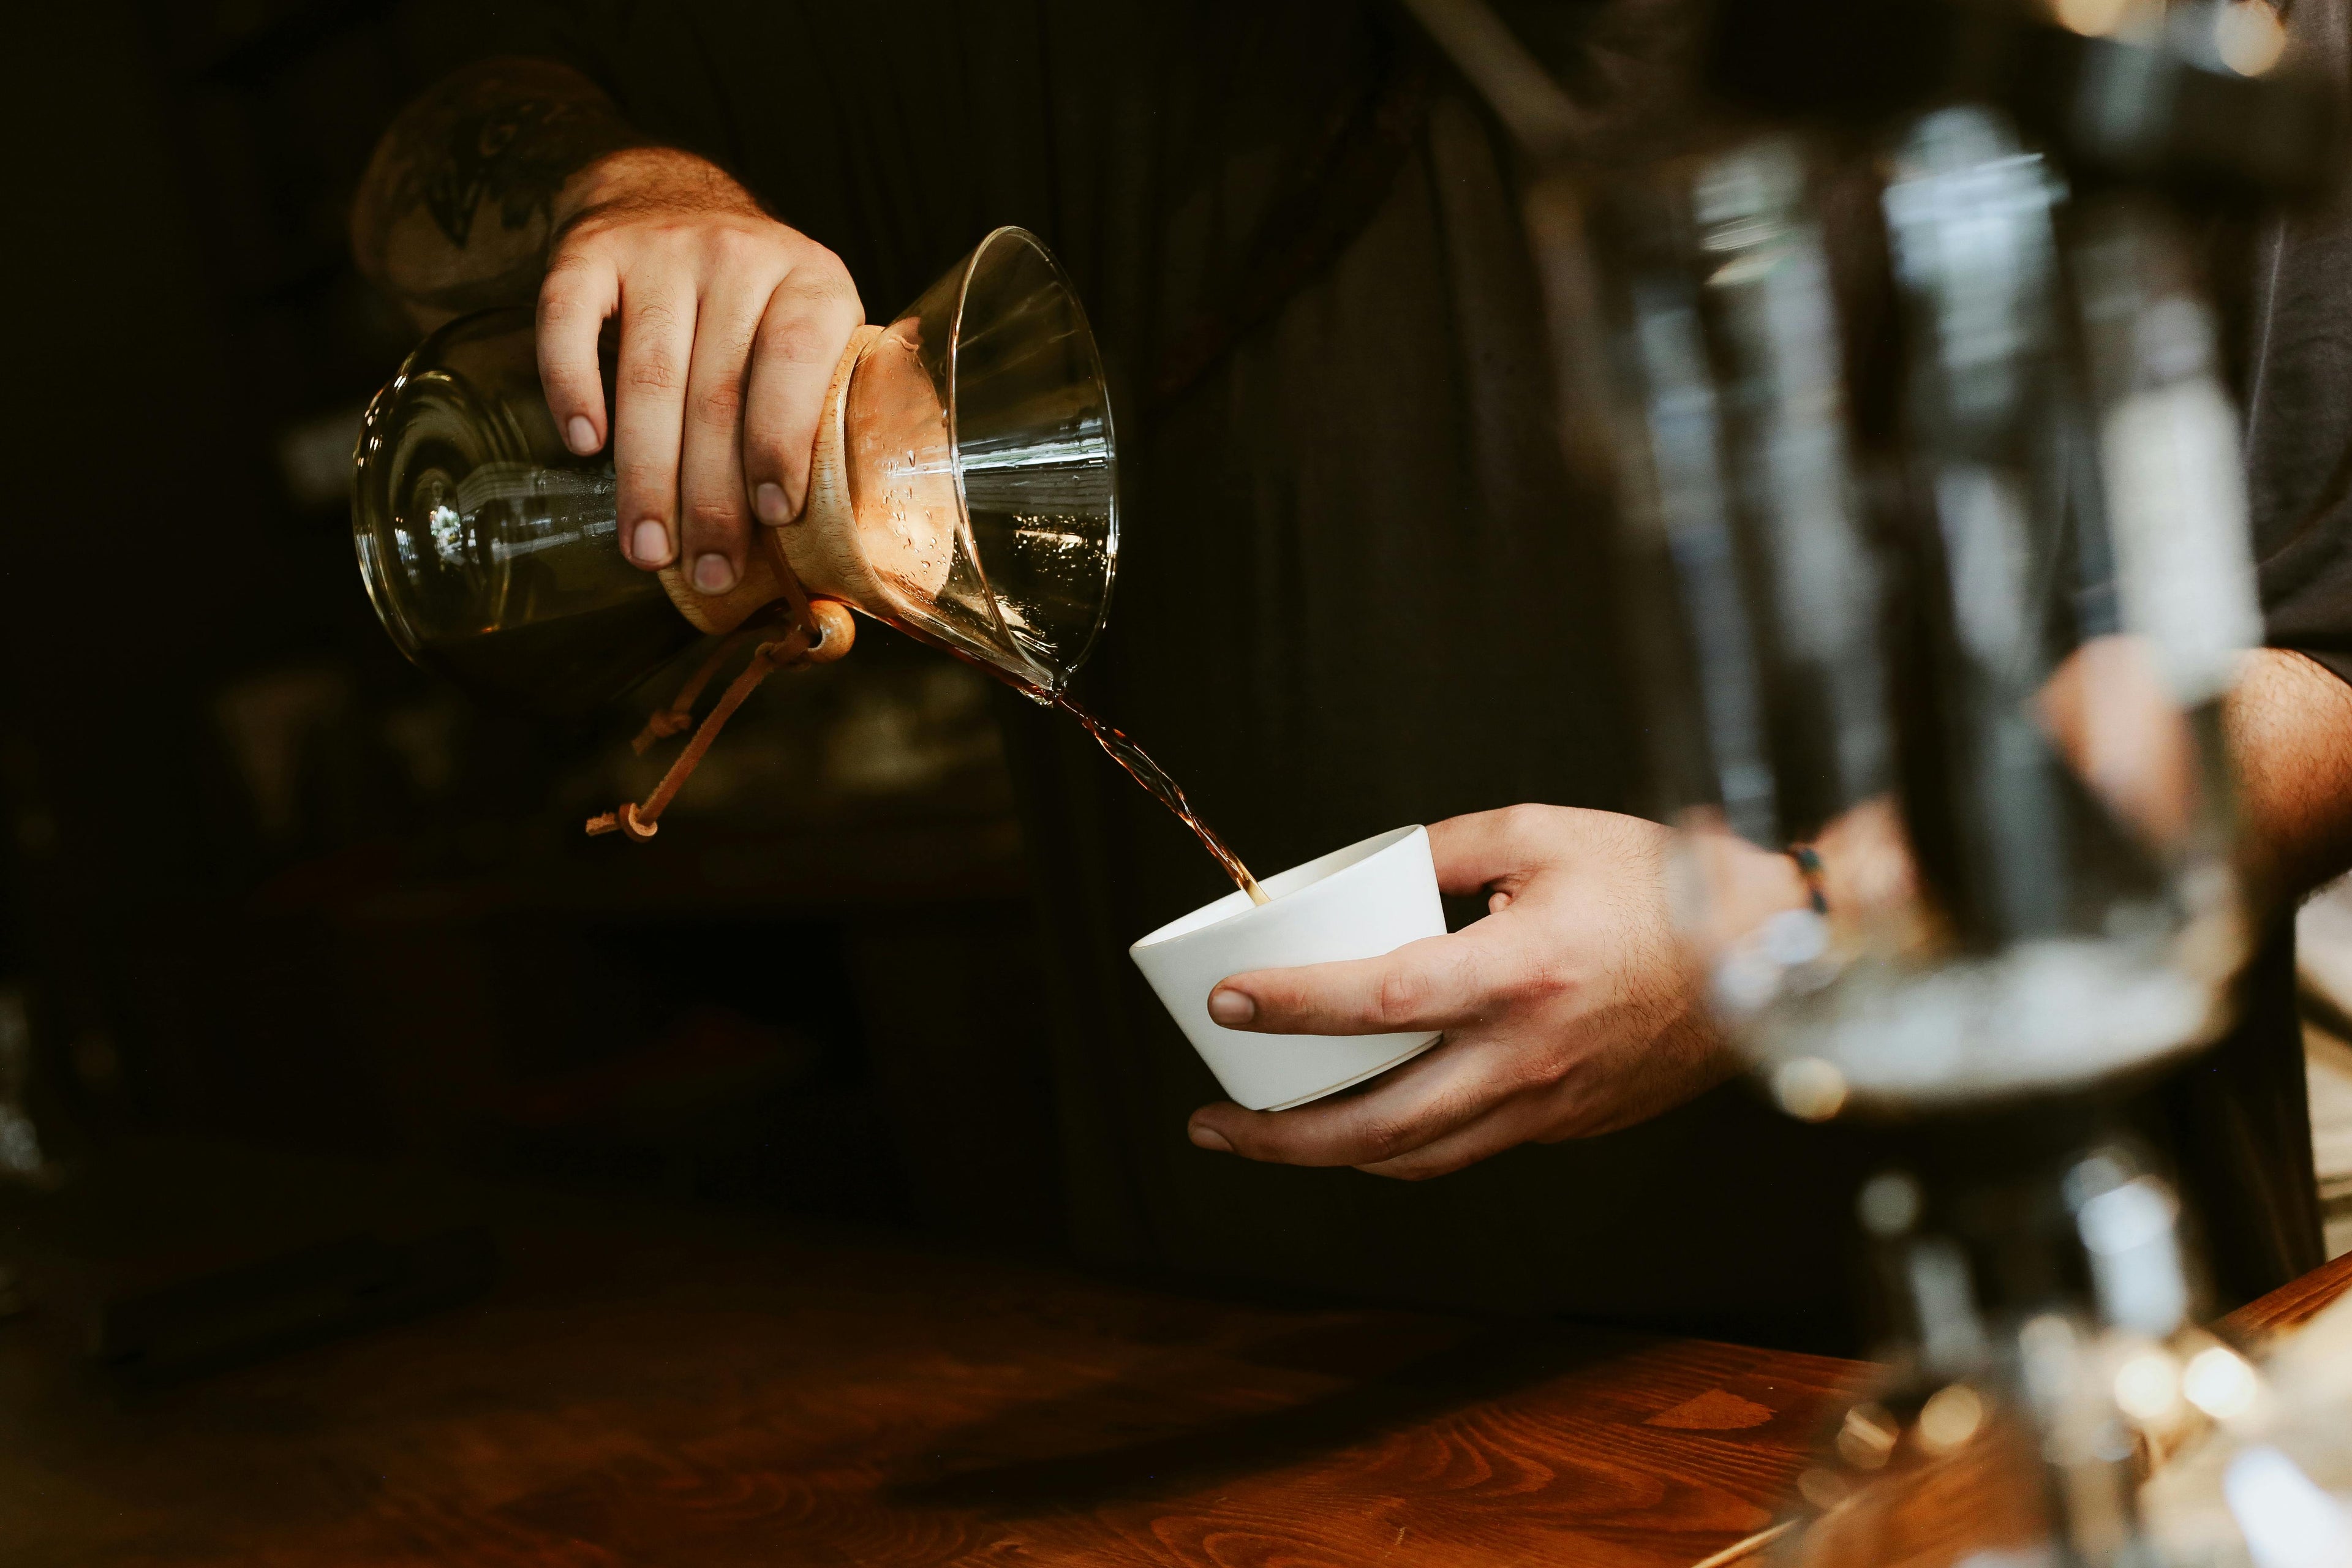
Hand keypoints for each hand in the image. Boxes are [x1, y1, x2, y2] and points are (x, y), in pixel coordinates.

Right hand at [536, 147, 863, 596]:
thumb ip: (820, 412)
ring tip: (646, 549)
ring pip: (649, 374)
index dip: (783, 443)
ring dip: (645, 474)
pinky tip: (582, 444)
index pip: (799, 364)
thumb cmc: (750, 303)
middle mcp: (739, 256)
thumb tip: (830, 554)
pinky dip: (573, 386)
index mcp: (812, 282)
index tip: (773, 516)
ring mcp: (661, 248)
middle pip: (719, 391)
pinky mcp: (589, 250)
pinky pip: (570, 321)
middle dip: (710, 496)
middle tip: (705, 571)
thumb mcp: (807, 332)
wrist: (664, 193)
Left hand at [1185, 806, 1751, 1179]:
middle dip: (1278, 1137)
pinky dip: (1404, 1143)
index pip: (1376, 1002)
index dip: (1292, 1006)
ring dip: (1329, 1157)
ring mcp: (1548, 1105)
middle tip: (1212, 1120)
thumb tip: (1364, 867)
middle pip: (1376, 1127)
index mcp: (1516, 975)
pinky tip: (1365, 1117)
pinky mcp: (1566, 1125)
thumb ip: (1442, 848)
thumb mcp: (1542, 833)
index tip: (1225, 1003)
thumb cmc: (1662, 883)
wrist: (1770, 953)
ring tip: (1267, 1133)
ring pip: (1416, 1159)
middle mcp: (1526, 1057)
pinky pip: (1466, 1147)